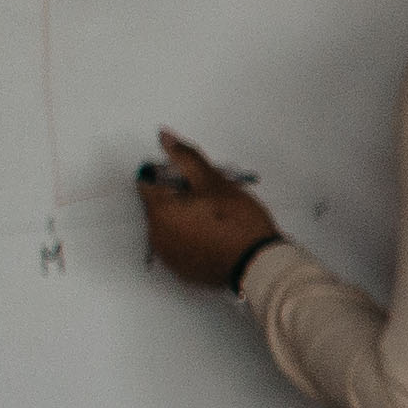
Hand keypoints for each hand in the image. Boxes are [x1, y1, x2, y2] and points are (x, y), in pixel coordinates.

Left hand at [135, 129, 279, 290]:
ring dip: (184, 218)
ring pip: (169, 226)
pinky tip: (215, 238)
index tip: (193, 180)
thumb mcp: (214, 183)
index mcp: (159, 211)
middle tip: (211, 199)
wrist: (259, 266)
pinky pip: (179, 246)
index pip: (147, 181)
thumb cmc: (237, 223)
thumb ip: (186, 158)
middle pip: (158, 205)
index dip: (170, 175)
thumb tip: (164, 136)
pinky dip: (191, 239)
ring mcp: (168, 256)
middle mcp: (155, 235)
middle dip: (178, 197)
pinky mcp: (182, 271)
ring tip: (216, 220)